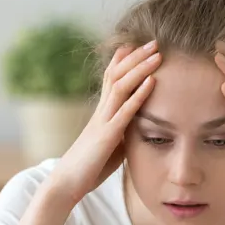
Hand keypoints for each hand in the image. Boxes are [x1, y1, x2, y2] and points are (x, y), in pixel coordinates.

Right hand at [49, 41, 161, 206]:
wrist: (67, 183)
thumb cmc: (88, 168)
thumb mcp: (109, 147)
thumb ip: (121, 134)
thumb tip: (135, 129)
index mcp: (101, 114)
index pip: (110, 79)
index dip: (123, 61)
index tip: (138, 45)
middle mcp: (101, 112)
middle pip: (116, 75)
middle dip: (135, 57)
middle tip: (154, 41)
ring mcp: (103, 121)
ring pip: (120, 86)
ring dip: (140, 68)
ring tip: (157, 54)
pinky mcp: (107, 135)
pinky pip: (125, 110)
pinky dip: (139, 94)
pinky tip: (152, 81)